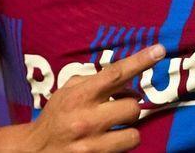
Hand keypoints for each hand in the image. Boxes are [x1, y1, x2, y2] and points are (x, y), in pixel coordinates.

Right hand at [20, 44, 163, 152]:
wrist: (35, 150)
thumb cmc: (56, 116)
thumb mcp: (67, 91)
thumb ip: (94, 81)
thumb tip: (127, 84)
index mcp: (79, 96)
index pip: (115, 73)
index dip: (140, 61)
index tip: (160, 50)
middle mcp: (86, 119)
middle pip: (132, 107)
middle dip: (129, 107)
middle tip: (117, 109)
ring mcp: (92, 144)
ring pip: (134, 134)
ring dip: (127, 130)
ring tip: (113, 129)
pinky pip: (124, 151)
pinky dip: (119, 145)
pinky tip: (106, 142)